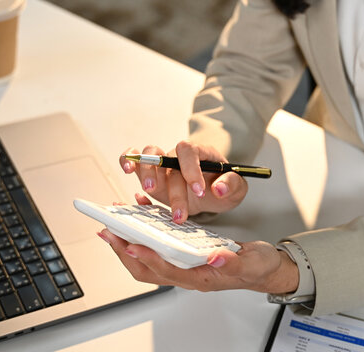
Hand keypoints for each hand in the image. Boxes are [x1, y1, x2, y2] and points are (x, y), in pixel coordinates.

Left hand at [97, 229, 299, 293]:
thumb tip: (214, 259)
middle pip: (148, 269)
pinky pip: (160, 246)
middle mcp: (189, 274)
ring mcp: (185, 266)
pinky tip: (144, 212)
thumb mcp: (252, 263)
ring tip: (116, 224)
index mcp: (202, 278)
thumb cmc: (257, 267)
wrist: (263, 268)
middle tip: (109, 232)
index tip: (131, 245)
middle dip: (125, 252)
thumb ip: (232, 262)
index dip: (148, 259)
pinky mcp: (186, 255)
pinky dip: (147, 231)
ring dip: (129, 243)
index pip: (167, 271)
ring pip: (149, 259)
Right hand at [119, 141, 247, 222]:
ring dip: (147, 174)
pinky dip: (127, 159)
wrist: (211, 194)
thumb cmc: (223, 187)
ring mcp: (162, 163)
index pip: (190, 151)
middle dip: (172, 187)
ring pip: (148, 156)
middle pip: (168, 159)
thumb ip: (232, 185)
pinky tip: (127, 170)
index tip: (199, 192)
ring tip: (150, 192)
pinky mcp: (150, 173)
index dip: (191, 169)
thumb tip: (219, 188)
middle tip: (179, 214)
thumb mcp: (236, 189)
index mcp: (201, 153)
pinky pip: (134, 158)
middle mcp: (179, 155)